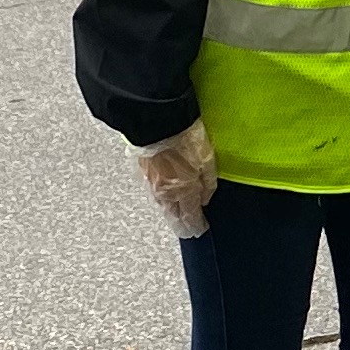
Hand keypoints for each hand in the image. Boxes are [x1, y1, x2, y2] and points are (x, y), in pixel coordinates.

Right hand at [132, 119, 217, 236]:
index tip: (201, 229)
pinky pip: (154, 193)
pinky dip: (161, 200)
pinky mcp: (142, 172)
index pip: (191, 217)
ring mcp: (151, 183)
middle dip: (182, 225)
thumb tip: (205, 198)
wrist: (157, 118)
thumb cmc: (184, 135)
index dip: (197, 225)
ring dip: (171, 214)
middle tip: (188, 231)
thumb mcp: (207, 159)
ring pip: (162, 206)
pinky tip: (164, 199)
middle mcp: (165, 192)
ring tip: (178, 218)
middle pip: (174, 217)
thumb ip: (208, 182)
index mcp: (184, 191)